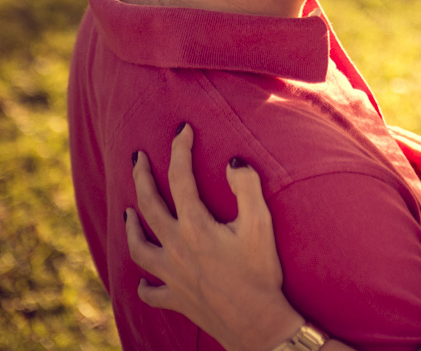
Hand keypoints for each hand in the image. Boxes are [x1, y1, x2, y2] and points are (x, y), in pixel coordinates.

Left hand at [125, 124, 303, 350]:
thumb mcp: (260, 224)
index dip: (180, 150)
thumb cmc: (261, 272)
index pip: (181, 179)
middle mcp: (176, 247)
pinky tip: (143, 280)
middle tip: (138, 158)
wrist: (256, 322)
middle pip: (149, 206)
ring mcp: (172, 275)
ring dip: (132, 226)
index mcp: (195, 226)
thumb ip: (247, 188)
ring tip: (128, 212)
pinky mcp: (176, 298)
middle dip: (142, 177)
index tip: (182, 129)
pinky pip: (151, 291)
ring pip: (139, 247)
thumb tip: (233, 161)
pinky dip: (144, 284)